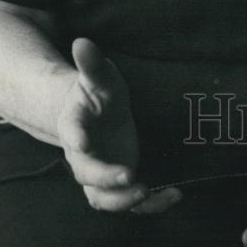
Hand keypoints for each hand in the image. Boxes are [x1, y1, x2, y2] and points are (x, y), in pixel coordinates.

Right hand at [56, 37, 180, 213]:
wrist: (98, 113)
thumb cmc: (99, 91)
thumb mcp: (99, 75)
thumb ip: (92, 63)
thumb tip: (82, 41)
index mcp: (75, 124)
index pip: (71, 132)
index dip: (76, 138)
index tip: (83, 143)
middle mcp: (82, 154)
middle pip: (86, 173)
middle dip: (105, 177)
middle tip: (129, 176)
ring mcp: (100, 172)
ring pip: (102, 197)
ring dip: (123, 200)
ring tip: (148, 191)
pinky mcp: (118, 183)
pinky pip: (129, 202)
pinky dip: (151, 204)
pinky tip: (174, 195)